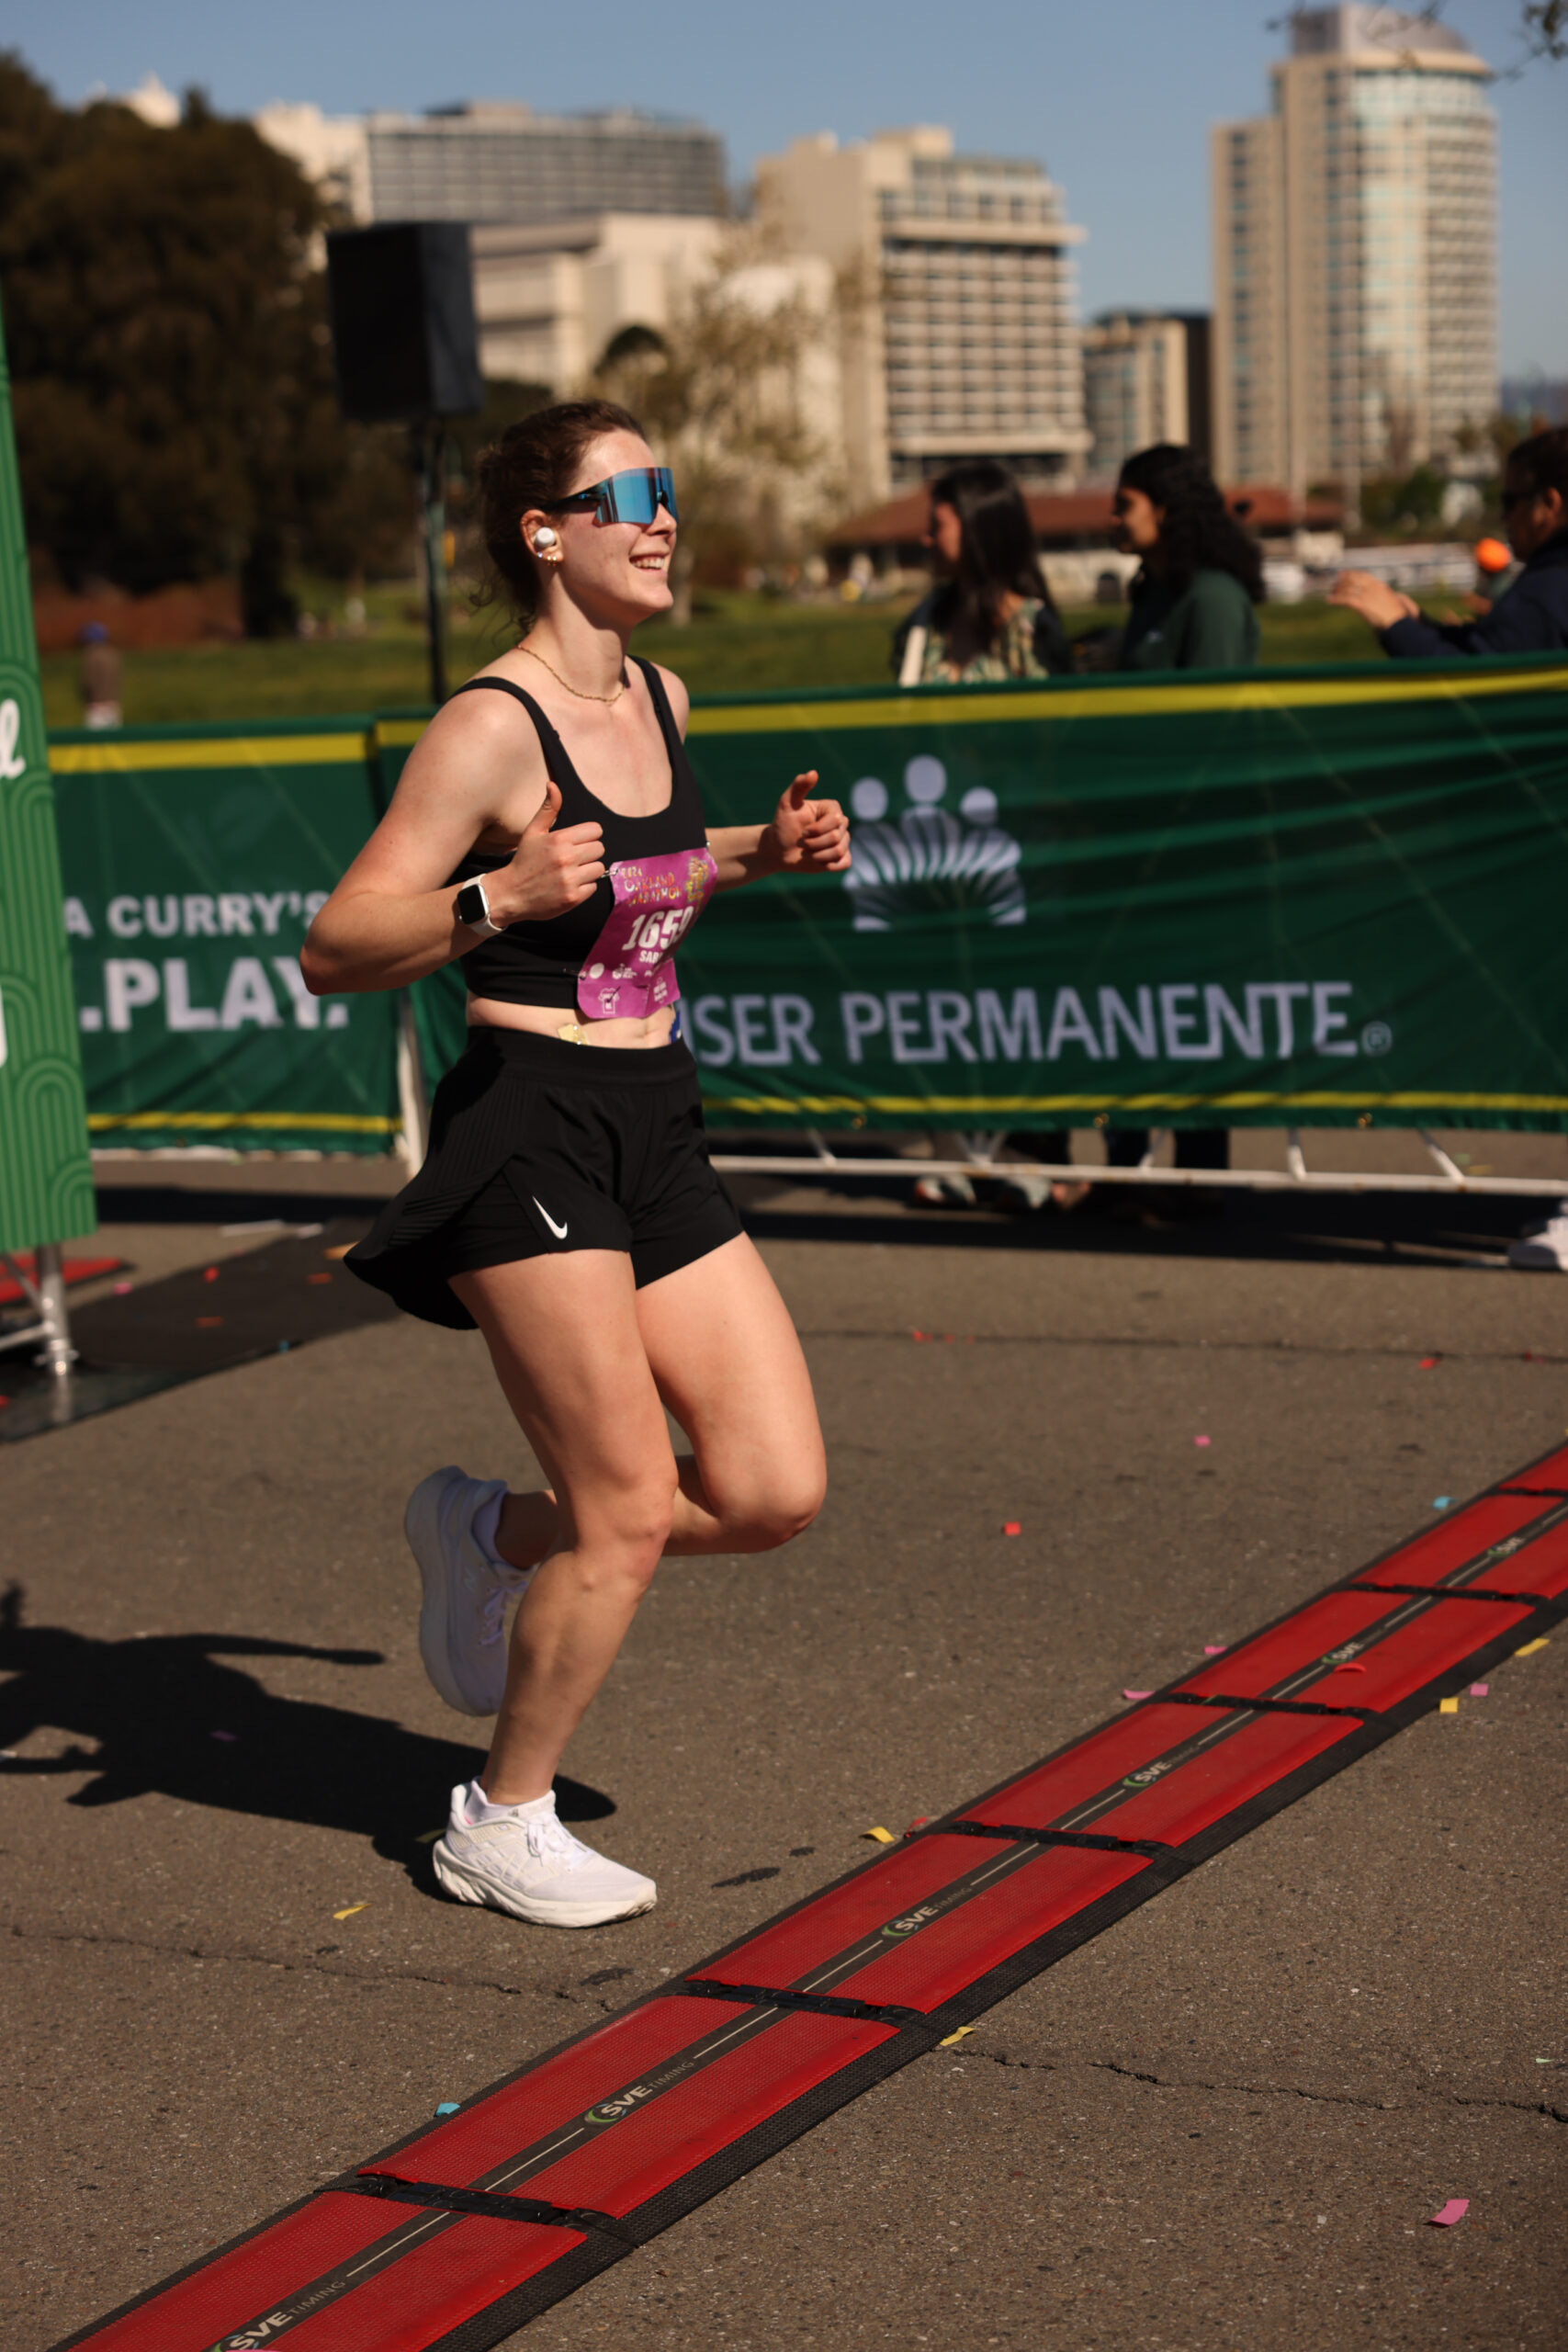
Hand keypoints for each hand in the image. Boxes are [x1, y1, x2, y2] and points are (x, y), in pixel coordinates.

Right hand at [489, 780, 604, 921]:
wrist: (511, 894)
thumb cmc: (524, 860)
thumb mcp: (533, 831)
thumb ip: (549, 809)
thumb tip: (553, 784)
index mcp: (559, 839)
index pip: (596, 830)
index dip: (587, 836)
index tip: (577, 842)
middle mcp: (566, 858)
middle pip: (600, 849)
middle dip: (588, 853)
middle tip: (573, 858)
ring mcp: (570, 879)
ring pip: (599, 868)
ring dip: (588, 870)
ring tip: (571, 872)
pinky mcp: (573, 898)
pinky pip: (593, 887)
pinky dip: (584, 887)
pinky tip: (568, 885)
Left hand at [766, 771, 850, 874]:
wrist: (778, 849)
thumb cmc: (782, 825)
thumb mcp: (787, 804)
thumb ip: (799, 787)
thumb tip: (813, 773)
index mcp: (832, 809)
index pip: (835, 821)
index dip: (817, 830)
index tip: (802, 831)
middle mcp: (840, 823)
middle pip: (837, 838)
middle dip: (814, 844)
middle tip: (802, 843)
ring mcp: (842, 841)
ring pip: (839, 851)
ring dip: (817, 856)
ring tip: (806, 853)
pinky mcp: (841, 857)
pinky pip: (845, 863)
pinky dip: (830, 865)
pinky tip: (818, 863)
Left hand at [1327, 570, 1419, 630]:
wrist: (1399, 624)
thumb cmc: (1400, 618)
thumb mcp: (1397, 604)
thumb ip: (1391, 599)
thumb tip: (1394, 598)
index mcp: (1381, 586)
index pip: (1364, 576)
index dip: (1353, 574)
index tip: (1344, 573)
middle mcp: (1373, 588)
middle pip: (1354, 580)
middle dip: (1343, 580)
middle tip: (1334, 582)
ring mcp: (1368, 596)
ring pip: (1348, 588)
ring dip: (1337, 590)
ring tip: (1330, 593)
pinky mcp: (1363, 605)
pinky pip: (1346, 599)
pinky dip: (1336, 599)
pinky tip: (1329, 600)